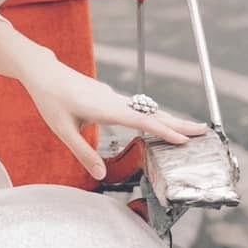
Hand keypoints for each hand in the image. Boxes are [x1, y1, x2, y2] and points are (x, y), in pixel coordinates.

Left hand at [12, 46, 204, 181]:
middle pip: (152, 114)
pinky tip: (157, 123)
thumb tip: (100, 176)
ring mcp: (113, 96)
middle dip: (179, 123)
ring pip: (146, 109)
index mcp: (106, 109)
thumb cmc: (51, 100)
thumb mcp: (63, 131)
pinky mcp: (109, 96)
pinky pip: (137, 107)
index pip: (142, 123)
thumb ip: (83, 153)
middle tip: (204, 132)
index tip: (186, 140)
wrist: (43, 72)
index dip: (165, 132)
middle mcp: (114, 101)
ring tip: (187, 130)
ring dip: (168, 119)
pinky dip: (153, 115)